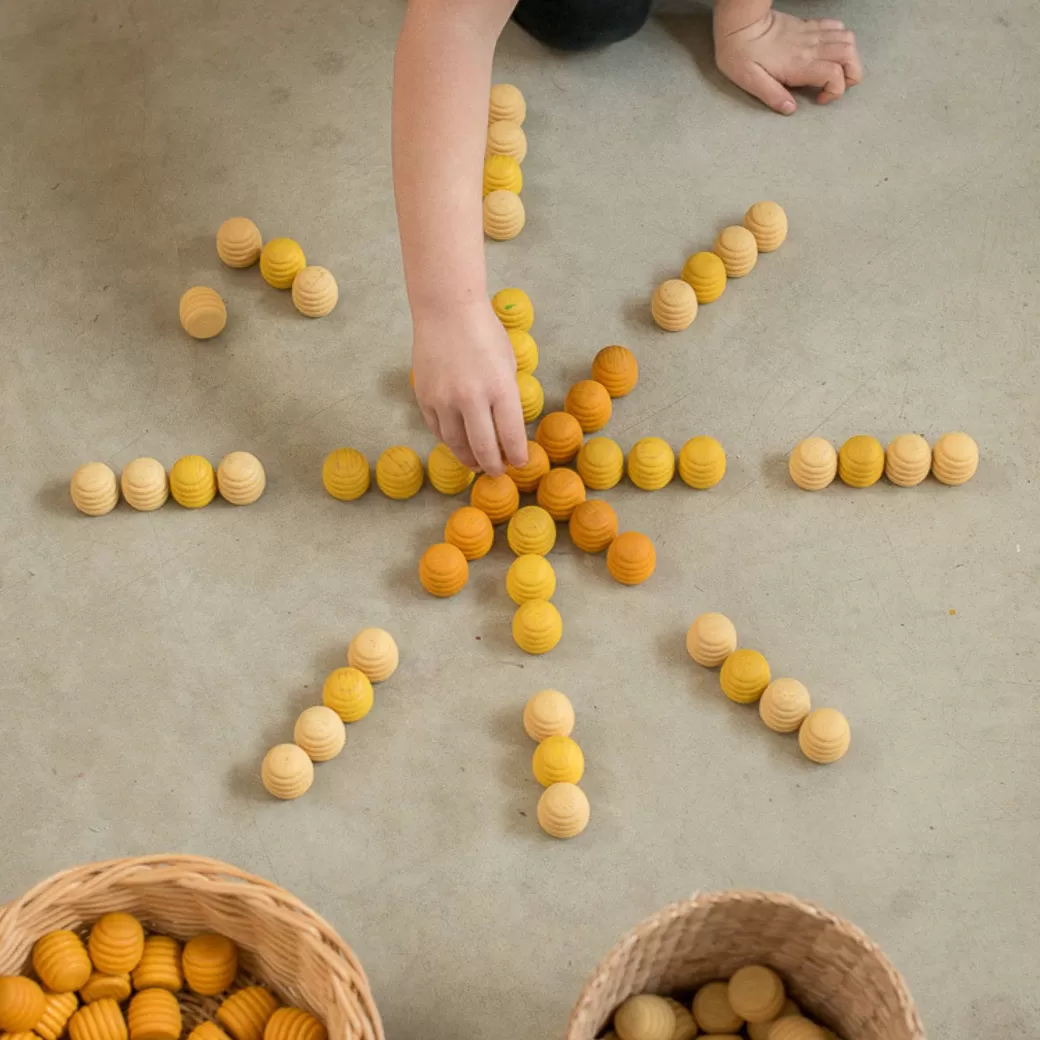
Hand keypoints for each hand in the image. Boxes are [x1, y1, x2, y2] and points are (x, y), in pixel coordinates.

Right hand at [412, 301, 527, 476]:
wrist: (447, 310)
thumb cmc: (484, 332)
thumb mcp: (508, 364)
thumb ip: (507, 397)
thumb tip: (506, 429)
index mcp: (500, 388)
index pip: (511, 437)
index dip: (516, 456)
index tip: (519, 463)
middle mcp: (471, 398)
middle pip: (483, 448)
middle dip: (493, 466)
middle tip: (498, 472)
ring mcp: (444, 399)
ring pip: (456, 444)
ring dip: (469, 458)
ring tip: (477, 463)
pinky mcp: (424, 397)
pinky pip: (438, 429)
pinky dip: (449, 440)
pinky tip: (458, 442)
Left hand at [714, 10, 861, 113]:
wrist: (739, 24)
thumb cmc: (740, 53)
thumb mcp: (750, 81)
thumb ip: (772, 96)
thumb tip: (790, 108)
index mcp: (798, 64)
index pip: (835, 74)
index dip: (835, 91)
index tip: (820, 99)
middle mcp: (810, 47)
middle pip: (849, 55)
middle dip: (851, 74)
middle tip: (836, 86)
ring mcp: (811, 34)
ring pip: (848, 39)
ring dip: (849, 57)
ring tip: (836, 70)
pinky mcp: (808, 25)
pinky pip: (836, 26)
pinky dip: (841, 39)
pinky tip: (830, 50)